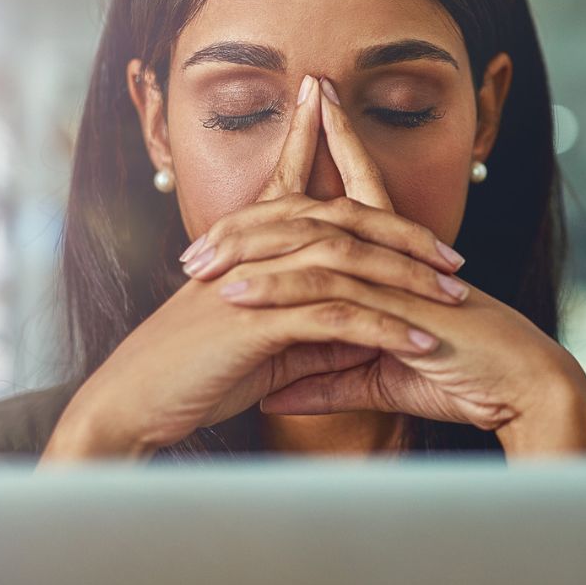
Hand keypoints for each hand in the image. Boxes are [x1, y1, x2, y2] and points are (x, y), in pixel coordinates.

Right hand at [40, 75, 469, 463]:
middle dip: (405, 235)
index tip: (423, 218)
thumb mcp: (262, 344)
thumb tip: (365, 324)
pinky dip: (385, 327)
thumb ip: (309, 325)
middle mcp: (252, 248)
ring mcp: (253, 279)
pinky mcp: (255, 320)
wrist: (129, 405)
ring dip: (407, 280)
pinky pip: (336, 315)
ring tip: (456, 299)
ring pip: (347, 261)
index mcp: (249, 244)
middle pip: (344, 219)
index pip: (307, 194)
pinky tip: (422, 342)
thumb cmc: (190, 375)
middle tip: (454, 257)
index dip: (352, 179)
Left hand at [191, 75, 585, 454]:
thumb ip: (327, 379)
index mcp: (397, 263)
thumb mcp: (381, 379)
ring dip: (252, 252)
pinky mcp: (400, 306)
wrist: (523, 391)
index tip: (302, 119)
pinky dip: (282, 292)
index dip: (331, 153)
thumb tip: (274, 388)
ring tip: (198, 265)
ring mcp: (398, 276)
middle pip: (318, 212)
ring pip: (315, 246)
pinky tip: (239, 295)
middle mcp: (395, 257)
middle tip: (201, 232)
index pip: (356, 196)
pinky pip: (331, 292)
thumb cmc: (466, 381)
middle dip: (259, 212)